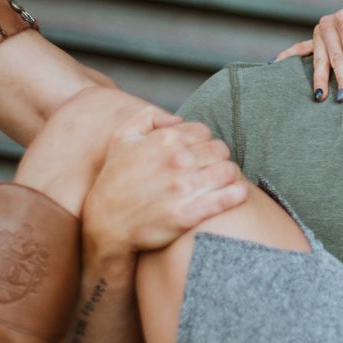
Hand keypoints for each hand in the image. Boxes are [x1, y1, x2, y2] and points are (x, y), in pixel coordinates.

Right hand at [82, 118, 247, 256]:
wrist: (105, 225)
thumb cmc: (114, 181)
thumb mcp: (121, 139)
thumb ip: (148, 117)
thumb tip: (177, 118)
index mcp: (166, 139)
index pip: (204, 132)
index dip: (202, 144)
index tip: (196, 157)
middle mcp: (178, 160)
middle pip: (220, 150)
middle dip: (216, 160)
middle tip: (209, 172)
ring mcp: (185, 187)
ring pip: (230, 171)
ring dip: (228, 177)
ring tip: (219, 185)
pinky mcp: (190, 213)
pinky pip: (231, 196)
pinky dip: (237, 194)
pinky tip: (234, 196)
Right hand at [275, 0, 342, 101]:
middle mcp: (328, 24)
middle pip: (334, 58)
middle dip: (340, 80)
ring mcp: (319, 32)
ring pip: (319, 60)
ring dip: (319, 79)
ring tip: (320, 96)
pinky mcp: (315, 38)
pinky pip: (300, 49)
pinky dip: (288, 56)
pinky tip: (275, 65)